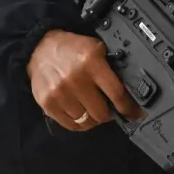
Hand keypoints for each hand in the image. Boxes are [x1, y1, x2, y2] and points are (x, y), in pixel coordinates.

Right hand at [26, 30, 141, 131]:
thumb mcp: (96, 48)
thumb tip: (130, 91)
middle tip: (109, 109)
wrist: (40, 48)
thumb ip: (111, 67)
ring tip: (92, 110)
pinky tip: (81, 114)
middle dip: (109, 114)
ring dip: (93, 119)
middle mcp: (75, 78)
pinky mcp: (48, 103)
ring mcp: (60, 93)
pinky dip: (79, 123)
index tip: (133, 113)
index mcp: (91, 62)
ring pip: (86, 121)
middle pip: (101, 113)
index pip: (117, 94)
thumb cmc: (71, 49)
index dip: (128, 108)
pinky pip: (70, 125)